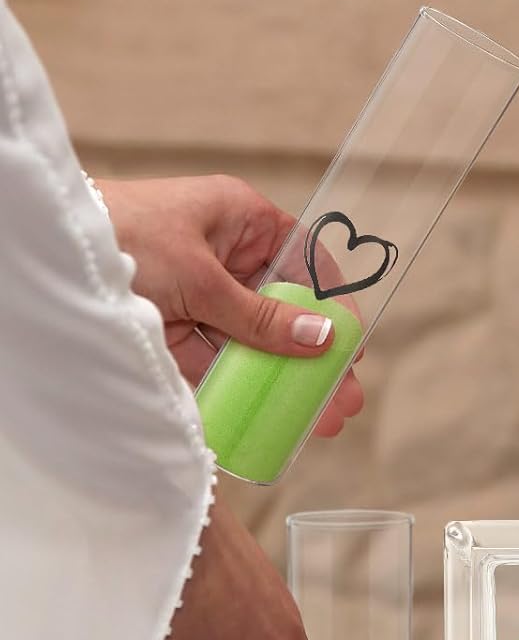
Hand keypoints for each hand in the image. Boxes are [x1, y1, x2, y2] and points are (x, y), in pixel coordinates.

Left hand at [98, 174, 363, 436]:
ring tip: (312, 419)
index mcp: (240, 220)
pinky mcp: (168, 328)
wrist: (44, 252)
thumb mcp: (200, 278)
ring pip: (250, 342)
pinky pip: (212, 362)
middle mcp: (223, 256)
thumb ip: (260, 318)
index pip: (305, 261)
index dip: (332, 304)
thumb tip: (322, 340)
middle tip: (341, 399)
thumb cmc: (121, 237)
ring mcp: (195, 294)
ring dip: (280, 380)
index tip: (352, 346)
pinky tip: (263, 417)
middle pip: (283, 311)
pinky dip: (235, 389)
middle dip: (313, 358)